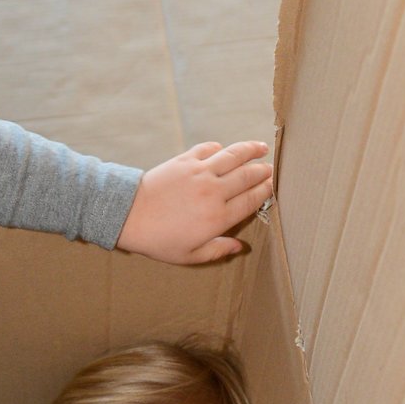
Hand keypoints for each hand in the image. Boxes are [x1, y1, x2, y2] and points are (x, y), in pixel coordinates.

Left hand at [116, 141, 272, 264]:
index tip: (275, 187)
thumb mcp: (189, 256)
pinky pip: (209, 149)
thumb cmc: (158, 240)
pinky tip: (224, 149)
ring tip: (262, 147)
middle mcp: (214, 192)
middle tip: (273, 168)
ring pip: (234, 155)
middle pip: (249, 175)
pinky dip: (219, 148)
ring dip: (251, 150)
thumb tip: (241, 247)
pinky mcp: (185, 160)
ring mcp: (200, 173)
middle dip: (264, 170)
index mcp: (218, 218)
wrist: (129, 216)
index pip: (252, 200)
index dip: (267, 191)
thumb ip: (217, 250)